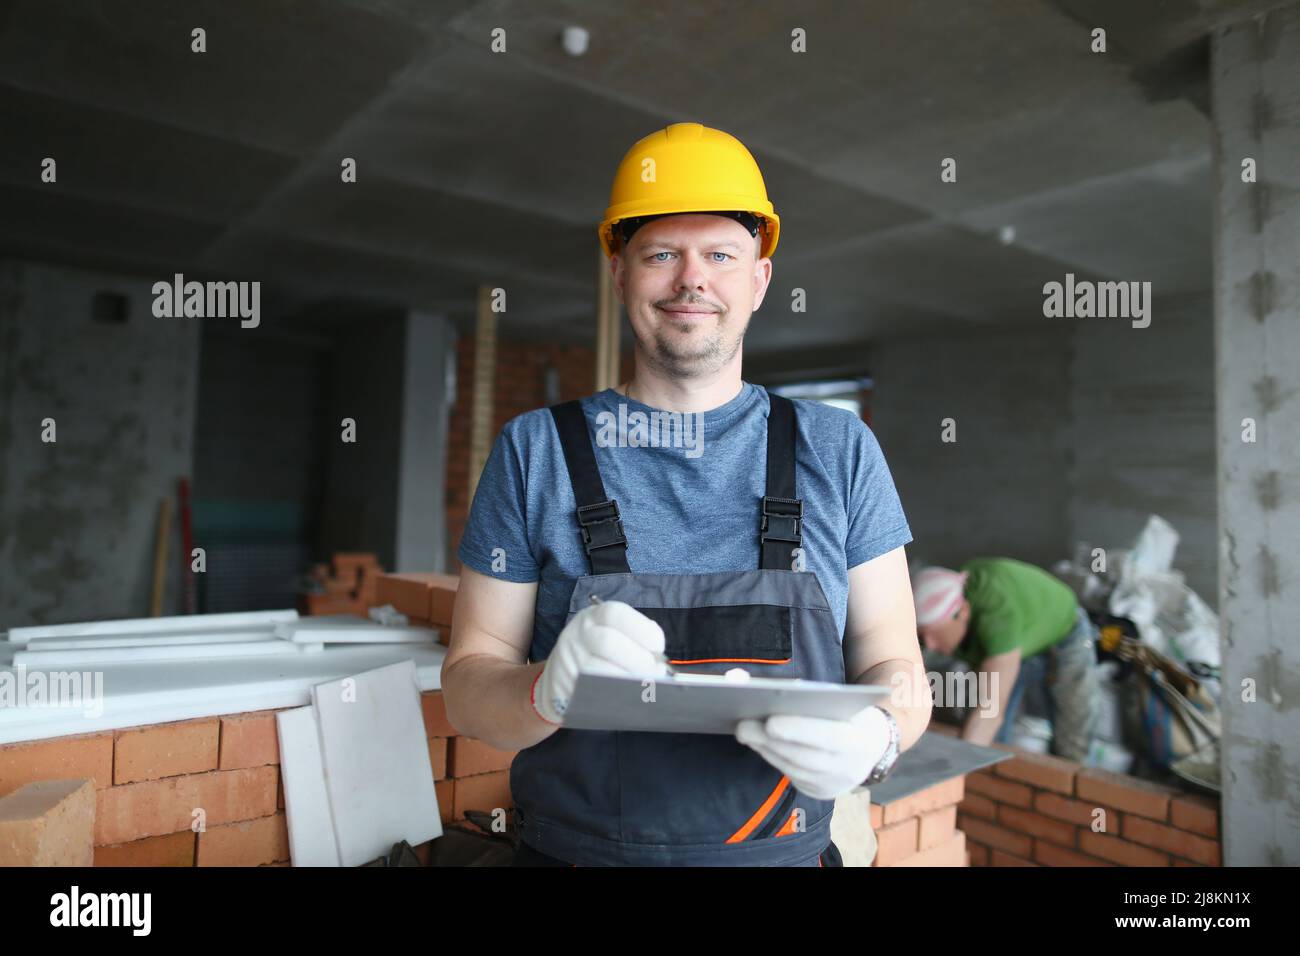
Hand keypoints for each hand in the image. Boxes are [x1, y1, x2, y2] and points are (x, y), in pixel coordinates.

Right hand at [531, 600, 667, 724]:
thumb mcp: (613, 634)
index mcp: (593, 616)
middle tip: (654, 672)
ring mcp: (568, 661)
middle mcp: (577, 634)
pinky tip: (629, 697)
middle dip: (638, 659)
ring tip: (645, 686)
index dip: (642, 630)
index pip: (615, 614)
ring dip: (628, 681)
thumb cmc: (598, 654)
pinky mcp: (565, 686)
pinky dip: (615, 696)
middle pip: (606, 642)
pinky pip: (592, 692)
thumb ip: (637, 640)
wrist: (559, 678)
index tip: (659, 647)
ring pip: (598, 670)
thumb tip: (659, 663)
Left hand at [735, 706, 892, 799]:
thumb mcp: (839, 699)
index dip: (799, 730)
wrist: (873, 747)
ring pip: (794, 769)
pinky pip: (792, 775)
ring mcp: (835, 785)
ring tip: (745, 732)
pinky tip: (758, 744)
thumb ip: (800, 691)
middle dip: (771, 741)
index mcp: (861, 741)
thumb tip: (744, 681)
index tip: (770, 721)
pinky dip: (773, 758)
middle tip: (743, 725)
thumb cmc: (848, 714)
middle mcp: (850, 768)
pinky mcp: (820, 792)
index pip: (829, 737)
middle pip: (805, 757)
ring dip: (766, 750)